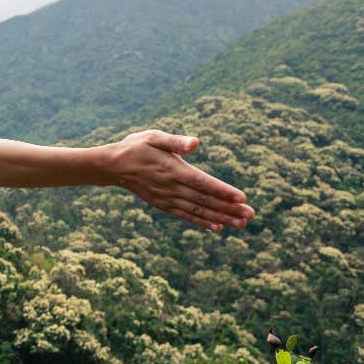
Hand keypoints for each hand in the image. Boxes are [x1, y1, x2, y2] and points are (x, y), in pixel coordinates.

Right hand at [106, 130, 253, 231]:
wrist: (113, 166)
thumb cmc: (136, 147)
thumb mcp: (153, 137)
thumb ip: (175, 141)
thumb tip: (196, 143)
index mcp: (172, 169)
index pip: (202, 182)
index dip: (222, 191)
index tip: (241, 198)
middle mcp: (171, 187)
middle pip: (204, 200)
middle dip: (228, 209)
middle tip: (250, 215)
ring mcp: (167, 198)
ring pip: (197, 211)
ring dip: (220, 218)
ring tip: (240, 224)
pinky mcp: (163, 204)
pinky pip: (185, 215)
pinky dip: (201, 222)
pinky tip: (217, 227)